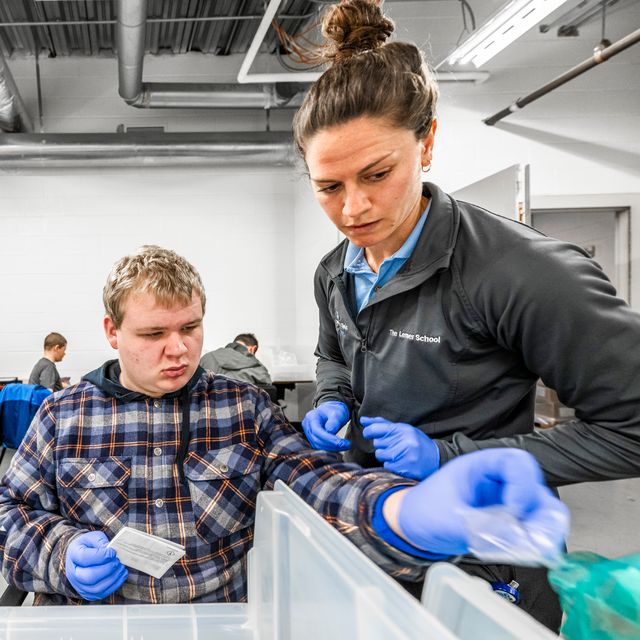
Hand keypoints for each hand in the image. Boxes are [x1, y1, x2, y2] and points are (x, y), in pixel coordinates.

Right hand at [65, 531, 127, 600]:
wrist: (80, 557)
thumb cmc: (88, 546)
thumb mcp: (93, 537)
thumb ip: (100, 541)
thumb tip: (110, 549)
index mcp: (73, 555)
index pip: (84, 558)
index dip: (101, 556)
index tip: (113, 552)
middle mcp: (73, 573)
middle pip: (89, 577)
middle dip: (108, 569)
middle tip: (118, 561)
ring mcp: (79, 585)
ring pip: (96, 588)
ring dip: (113, 578)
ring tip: (121, 568)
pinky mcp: (88, 593)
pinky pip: (101, 594)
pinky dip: (114, 585)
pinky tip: (120, 575)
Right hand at [302, 401, 349, 450]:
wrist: (331, 412)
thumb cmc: (334, 411)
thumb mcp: (337, 412)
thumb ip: (334, 421)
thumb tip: (330, 431)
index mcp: (311, 417)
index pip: (317, 431)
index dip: (328, 438)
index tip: (341, 442)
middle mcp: (307, 426)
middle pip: (316, 439)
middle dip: (332, 445)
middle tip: (347, 445)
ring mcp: (309, 433)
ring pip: (318, 445)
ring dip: (332, 448)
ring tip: (345, 446)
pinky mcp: (313, 439)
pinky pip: (320, 447)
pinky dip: (330, 448)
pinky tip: (339, 447)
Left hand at [361, 417, 439, 479]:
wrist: (437, 458)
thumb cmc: (416, 442)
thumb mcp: (402, 429)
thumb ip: (382, 424)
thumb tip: (363, 420)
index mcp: (403, 429)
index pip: (376, 428)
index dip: (369, 431)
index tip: (368, 433)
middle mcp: (405, 441)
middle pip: (377, 443)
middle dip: (382, 445)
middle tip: (393, 446)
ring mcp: (406, 456)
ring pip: (380, 455)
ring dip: (386, 456)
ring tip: (398, 455)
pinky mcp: (406, 469)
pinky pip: (387, 466)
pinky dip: (391, 465)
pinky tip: (401, 463)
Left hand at [392, 449, 568, 557]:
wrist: (413, 527)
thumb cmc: (424, 511)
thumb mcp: (445, 519)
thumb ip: (477, 529)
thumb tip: (514, 538)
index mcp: (480, 466)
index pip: (515, 462)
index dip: (522, 485)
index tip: (514, 510)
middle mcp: (498, 480)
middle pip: (535, 484)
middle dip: (539, 510)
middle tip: (533, 536)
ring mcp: (505, 500)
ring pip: (540, 507)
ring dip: (543, 527)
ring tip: (535, 547)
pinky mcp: (509, 521)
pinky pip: (534, 527)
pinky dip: (538, 539)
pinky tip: (531, 552)